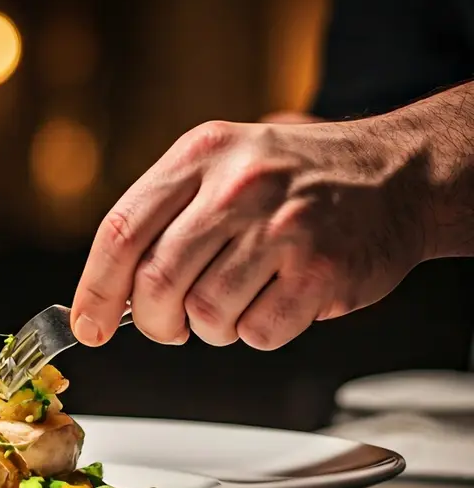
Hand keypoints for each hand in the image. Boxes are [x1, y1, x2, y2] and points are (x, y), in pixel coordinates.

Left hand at [69, 117, 433, 350]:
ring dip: (211, 326)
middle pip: (157, 281)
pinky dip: (257, 331)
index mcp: (200, 155)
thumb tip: (108, 292)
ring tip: (237, 299)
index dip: (95, 288)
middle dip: (154, 321)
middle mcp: (239, 185)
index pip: (122, 230)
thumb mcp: (221, 165)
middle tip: (168, 326)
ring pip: (205, 314)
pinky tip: (276, 300)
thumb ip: (164, 216)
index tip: (88, 324)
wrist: (398, 173)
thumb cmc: (296, 179)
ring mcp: (283, 227)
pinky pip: (257, 332)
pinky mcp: (322, 271)